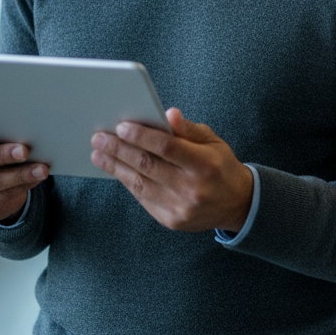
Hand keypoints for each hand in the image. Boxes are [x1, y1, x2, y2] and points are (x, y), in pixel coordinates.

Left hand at [90, 108, 253, 232]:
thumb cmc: (220, 165)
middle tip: (99, 137)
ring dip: (115, 167)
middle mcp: (193, 188)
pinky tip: (115, 169)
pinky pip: (143, 198)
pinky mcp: (171, 221)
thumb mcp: (212, 141)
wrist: (237, 204)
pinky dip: (127, 181)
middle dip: (119, 149)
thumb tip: (168, 114)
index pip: (167, 147)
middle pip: (148, 165)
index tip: (121, 126)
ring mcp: (181, 208)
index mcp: (205, 164)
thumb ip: (187, 129)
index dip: (141, 136)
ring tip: (98, 153)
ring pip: (140, 184)